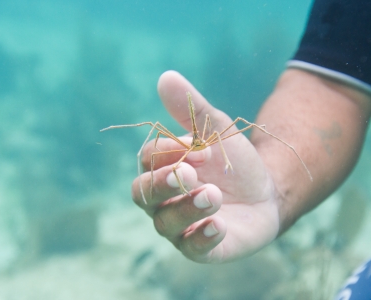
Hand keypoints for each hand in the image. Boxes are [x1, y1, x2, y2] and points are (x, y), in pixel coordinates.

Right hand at [132, 71, 280, 262]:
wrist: (267, 191)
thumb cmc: (233, 161)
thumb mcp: (216, 130)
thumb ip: (190, 108)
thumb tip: (166, 76)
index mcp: (162, 168)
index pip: (147, 160)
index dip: (167, 152)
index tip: (197, 146)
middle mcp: (163, 199)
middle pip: (143, 195)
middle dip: (162, 183)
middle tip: (189, 173)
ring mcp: (180, 226)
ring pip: (165, 223)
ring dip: (187, 207)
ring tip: (215, 194)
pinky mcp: (202, 248)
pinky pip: (192, 250)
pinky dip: (202, 239)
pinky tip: (219, 226)